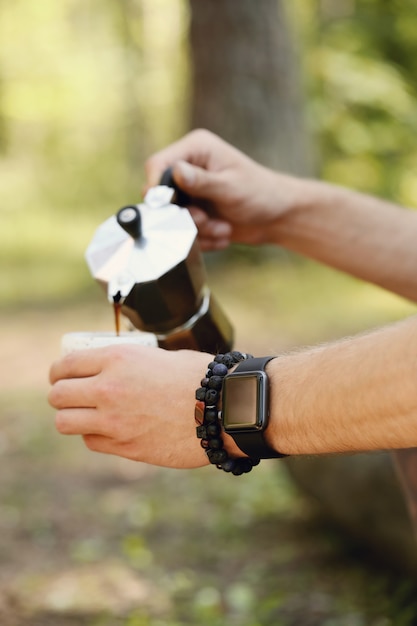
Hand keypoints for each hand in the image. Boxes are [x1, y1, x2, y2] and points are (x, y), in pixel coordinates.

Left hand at [48, 345, 213, 468]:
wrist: (225, 408)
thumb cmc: (199, 377)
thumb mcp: (159, 356)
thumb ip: (129, 365)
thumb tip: (113, 370)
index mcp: (117, 359)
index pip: (65, 366)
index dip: (58, 371)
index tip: (61, 376)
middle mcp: (109, 389)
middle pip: (57, 396)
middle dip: (60, 395)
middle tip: (71, 396)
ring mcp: (115, 421)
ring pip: (65, 423)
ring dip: (71, 418)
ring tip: (85, 415)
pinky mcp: (126, 447)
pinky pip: (92, 442)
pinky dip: (95, 436)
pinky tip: (109, 429)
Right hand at [145, 129, 299, 250]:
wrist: (278, 217)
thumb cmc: (261, 193)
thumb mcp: (230, 187)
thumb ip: (201, 182)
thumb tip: (176, 172)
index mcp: (195, 149)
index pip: (158, 165)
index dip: (156, 188)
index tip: (166, 208)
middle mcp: (188, 167)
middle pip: (161, 196)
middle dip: (184, 215)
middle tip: (206, 220)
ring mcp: (190, 191)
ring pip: (172, 218)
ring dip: (198, 230)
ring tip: (223, 228)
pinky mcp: (194, 212)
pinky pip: (184, 231)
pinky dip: (203, 238)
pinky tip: (223, 233)